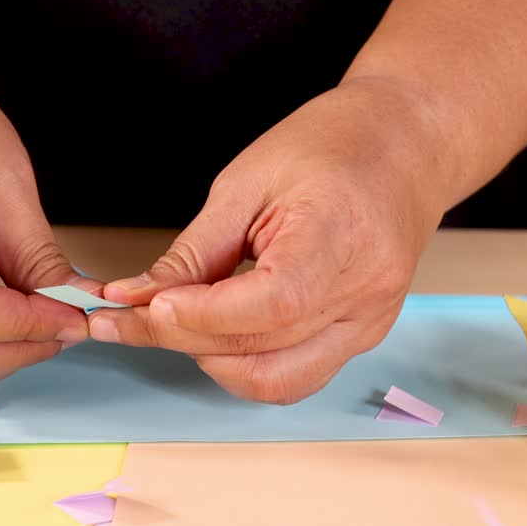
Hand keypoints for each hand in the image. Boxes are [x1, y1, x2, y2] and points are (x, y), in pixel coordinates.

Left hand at [95, 77, 453, 403]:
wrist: (405, 146)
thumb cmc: (332, 146)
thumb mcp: (248, 180)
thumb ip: (194, 250)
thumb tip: (135, 298)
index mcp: (343, 235)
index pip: (272, 303)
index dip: (203, 315)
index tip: (146, 305)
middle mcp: (366, 293)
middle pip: (262, 347)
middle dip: (179, 338)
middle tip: (120, 318)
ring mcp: (369, 323)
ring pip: (274, 380)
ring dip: (208, 360)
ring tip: (171, 322)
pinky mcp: (362, 338)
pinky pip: (294, 378)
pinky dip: (243, 367)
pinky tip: (214, 335)